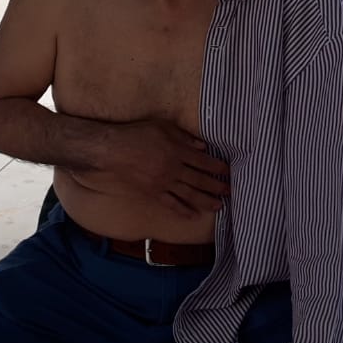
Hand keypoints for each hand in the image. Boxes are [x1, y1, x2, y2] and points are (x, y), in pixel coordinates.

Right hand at [88, 120, 230, 216]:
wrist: (113, 150)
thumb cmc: (136, 134)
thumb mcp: (162, 127)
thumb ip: (183, 137)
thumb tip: (202, 146)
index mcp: (177, 150)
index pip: (203, 161)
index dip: (217, 167)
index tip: (227, 171)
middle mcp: (173, 168)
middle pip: (200, 179)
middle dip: (216, 186)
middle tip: (229, 191)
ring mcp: (164, 182)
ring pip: (189, 194)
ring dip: (205, 201)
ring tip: (218, 206)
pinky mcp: (153, 192)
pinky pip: (171, 203)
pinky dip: (183, 210)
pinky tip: (193, 215)